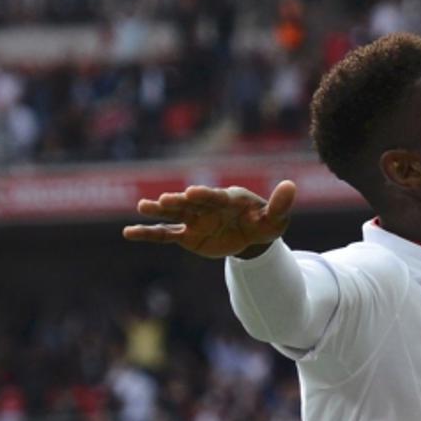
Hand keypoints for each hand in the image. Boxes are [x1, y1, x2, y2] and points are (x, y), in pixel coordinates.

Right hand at [121, 181, 295, 258]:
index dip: (205, 195)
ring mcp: (194, 220)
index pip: (215, 197)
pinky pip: (164, 235)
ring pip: (174, 216)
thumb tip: (291, 185)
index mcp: (227, 199)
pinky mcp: (187, 235)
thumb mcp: (276, 218)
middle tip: (164, 200)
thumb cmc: (264, 223)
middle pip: (191, 204)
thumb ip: (281, 204)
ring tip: (142, 207)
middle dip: (179, 202)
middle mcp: (206, 206)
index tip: (194, 192)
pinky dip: (148, 234)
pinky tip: (129, 232)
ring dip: (159, 212)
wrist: (251, 235)